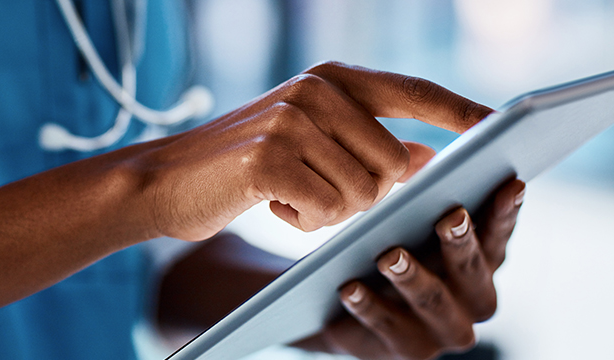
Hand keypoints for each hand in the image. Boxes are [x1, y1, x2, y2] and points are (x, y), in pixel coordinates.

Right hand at [138, 62, 490, 240]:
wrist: (163, 179)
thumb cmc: (243, 167)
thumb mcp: (308, 141)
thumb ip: (365, 140)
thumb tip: (424, 155)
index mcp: (330, 79)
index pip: (413, 91)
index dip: (460, 111)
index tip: (500, 127)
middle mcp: (315, 89)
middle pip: (393, 164)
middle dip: (363, 195)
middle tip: (314, 190)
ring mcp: (291, 119)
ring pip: (362, 193)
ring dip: (329, 211)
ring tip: (287, 194)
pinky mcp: (269, 158)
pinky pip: (324, 211)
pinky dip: (302, 222)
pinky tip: (270, 203)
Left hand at [294, 179, 525, 358]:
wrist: (348, 307)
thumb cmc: (391, 248)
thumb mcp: (409, 224)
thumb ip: (424, 197)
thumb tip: (429, 159)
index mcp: (483, 265)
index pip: (498, 237)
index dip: (506, 213)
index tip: (510, 184)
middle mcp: (472, 302)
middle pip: (471, 273)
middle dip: (461, 244)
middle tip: (449, 216)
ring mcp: (440, 331)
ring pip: (431, 301)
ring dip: (411, 276)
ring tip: (389, 255)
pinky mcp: (404, 350)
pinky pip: (385, 327)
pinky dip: (367, 306)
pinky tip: (349, 288)